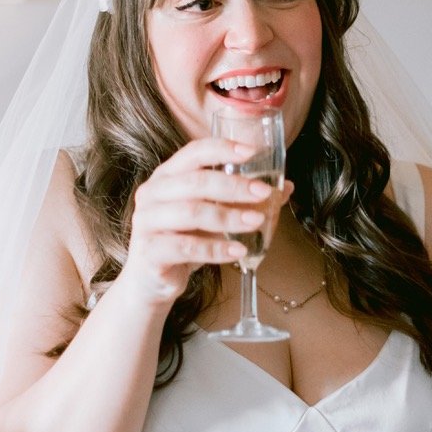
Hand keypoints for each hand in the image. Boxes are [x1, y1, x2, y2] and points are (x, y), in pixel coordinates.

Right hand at [114, 138, 290, 308]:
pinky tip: (239, 251)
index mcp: (166, 176)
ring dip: (229, 216)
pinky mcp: (149, 251)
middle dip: (233, 185)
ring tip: (256, 221)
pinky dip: (216, 248)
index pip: (193, 152)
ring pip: (192, 212)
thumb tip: (285, 188)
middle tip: (264, 192)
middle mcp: (152, 193)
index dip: (222, 149)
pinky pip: (186, 247)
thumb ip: (242, 200)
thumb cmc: (182, 240)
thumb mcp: (212, 217)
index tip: (252, 152)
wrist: (150, 282)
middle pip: (195, 181)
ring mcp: (146, 222)